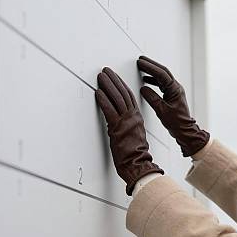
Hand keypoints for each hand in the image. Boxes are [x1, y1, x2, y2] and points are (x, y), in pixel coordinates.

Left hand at [95, 66, 163, 195]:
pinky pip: (110, 111)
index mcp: (137, 118)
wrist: (138, 165)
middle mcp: (133, 117)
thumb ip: (127, 125)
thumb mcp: (133, 135)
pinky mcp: (117, 128)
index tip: (115, 76)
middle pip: (123, 93)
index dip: (121, 84)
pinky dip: (103, 100)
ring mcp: (125, 122)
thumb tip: (117, 121)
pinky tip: (98, 92)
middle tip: (106, 71)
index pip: (129, 96)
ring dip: (107, 86)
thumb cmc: (135, 155)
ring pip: (117, 99)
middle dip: (113, 80)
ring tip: (101, 77)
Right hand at [137, 56, 209, 156]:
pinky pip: (162, 83)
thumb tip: (143, 89)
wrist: (185, 130)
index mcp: (175, 89)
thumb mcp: (161, 111)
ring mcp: (174, 91)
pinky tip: (146, 81)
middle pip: (163, 72)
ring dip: (152, 71)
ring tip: (142, 67)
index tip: (140, 62)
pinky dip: (153, 80)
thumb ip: (152, 98)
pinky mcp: (172, 95)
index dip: (150, 67)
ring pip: (162, 76)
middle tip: (140, 59)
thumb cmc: (176, 123)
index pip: (161, 74)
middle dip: (151, 65)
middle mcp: (176, 88)